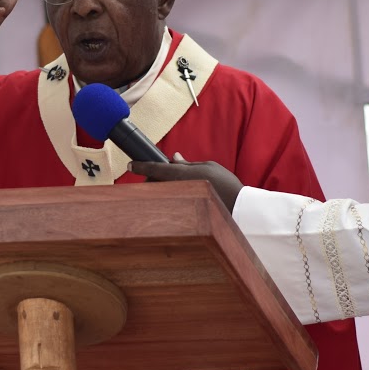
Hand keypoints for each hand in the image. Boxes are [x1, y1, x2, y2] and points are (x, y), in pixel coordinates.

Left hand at [129, 154, 245, 212]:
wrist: (238, 208)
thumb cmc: (225, 184)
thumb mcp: (208, 166)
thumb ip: (187, 163)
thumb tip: (174, 158)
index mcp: (179, 174)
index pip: (153, 168)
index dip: (140, 166)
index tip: (130, 164)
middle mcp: (174, 188)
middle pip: (154, 181)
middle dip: (153, 177)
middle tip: (158, 173)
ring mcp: (177, 201)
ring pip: (160, 192)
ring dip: (161, 187)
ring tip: (173, 184)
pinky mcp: (181, 211)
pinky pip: (169, 201)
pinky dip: (169, 196)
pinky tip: (178, 195)